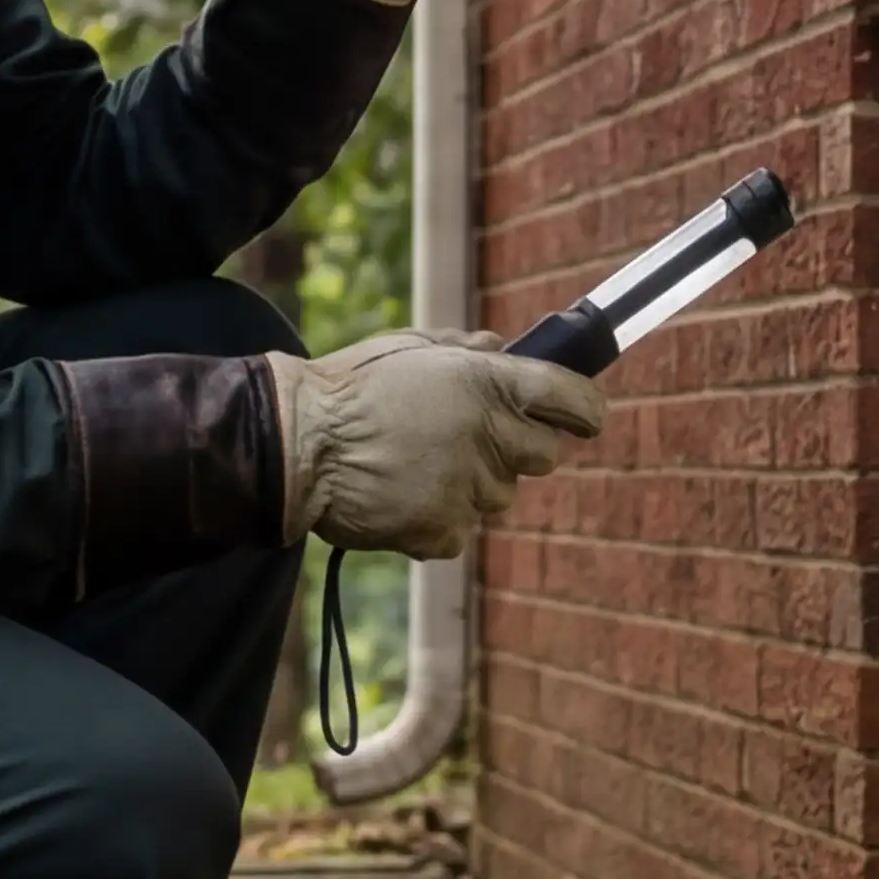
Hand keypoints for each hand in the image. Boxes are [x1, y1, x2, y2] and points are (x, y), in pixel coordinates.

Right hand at [268, 329, 603, 560]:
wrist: (295, 445)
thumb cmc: (349, 387)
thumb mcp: (409, 346)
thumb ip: (467, 351)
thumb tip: (505, 350)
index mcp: (487, 383)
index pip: (575, 401)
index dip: (583, 409)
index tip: (582, 415)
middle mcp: (488, 436)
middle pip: (544, 455)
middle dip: (518, 445)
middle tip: (472, 435)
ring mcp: (468, 490)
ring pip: (498, 494)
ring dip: (473, 481)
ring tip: (418, 462)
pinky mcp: (442, 532)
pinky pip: (460, 527)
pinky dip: (438, 516)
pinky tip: (401, 492)